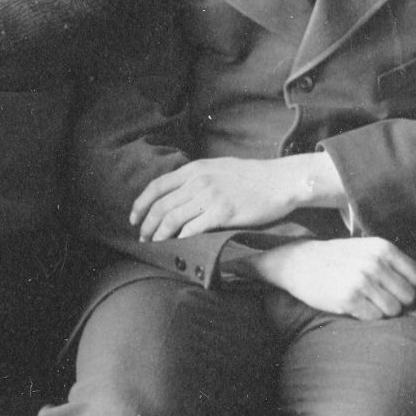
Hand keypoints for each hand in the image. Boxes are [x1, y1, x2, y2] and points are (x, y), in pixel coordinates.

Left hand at [130, 153, 336, 241]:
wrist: (281, 181)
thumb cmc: (253, 176)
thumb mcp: (219, 168)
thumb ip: (198, 177)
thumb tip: (179, 192)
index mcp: (195, 168)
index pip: (157, 186)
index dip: (141, 204)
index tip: (134, 218)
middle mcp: (198, 181)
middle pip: (161, 206)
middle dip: (147, 225)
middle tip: (142, 238)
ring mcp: (210, 197)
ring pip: (172, 219)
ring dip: (159, 235)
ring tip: (155, 245)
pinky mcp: (222, 213)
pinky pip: (192, 229)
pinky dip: (180, 240)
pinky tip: (177, 247)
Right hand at [250, 237, 415, 319]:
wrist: (296, 262)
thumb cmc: (334, 258)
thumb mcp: (364, 249)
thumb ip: (390, 262)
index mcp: (382, 248)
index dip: (408, 286)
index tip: (394, 288)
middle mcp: (374, 263)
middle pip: (408, 296)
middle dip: (396, 300)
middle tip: (377, 296)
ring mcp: (361, 281)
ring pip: (393, 309)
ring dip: (381, 310)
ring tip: (364, 300)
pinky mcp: (349, 298)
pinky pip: (374, 317)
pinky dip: (366, 315)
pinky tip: (352, 304)